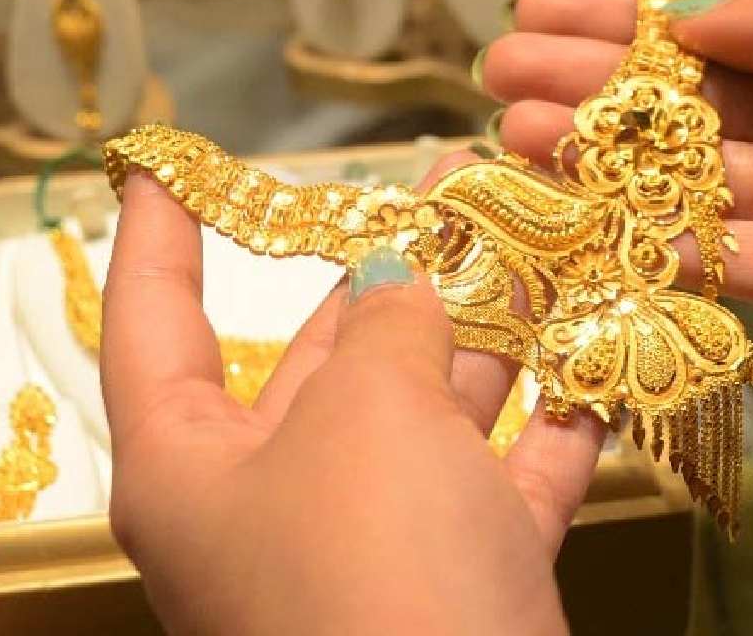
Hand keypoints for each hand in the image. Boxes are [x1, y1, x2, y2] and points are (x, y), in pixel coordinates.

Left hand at [101, 168, 603, 635]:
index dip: (160, 234)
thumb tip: (407, 277)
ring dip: (488, 327)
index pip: (153, 324)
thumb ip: (392, 324)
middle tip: (449, 178)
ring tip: (537, 228)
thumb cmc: (373, 574)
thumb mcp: (367, 415)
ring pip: (428, 417)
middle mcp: (272, 510)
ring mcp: (375, 556)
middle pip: (321, 362)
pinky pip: (507, 484)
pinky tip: (599, 349)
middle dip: (388, 267)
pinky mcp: (467, 591)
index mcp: (188, 469)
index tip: (166, 160)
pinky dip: (553, 420)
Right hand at [480, 0, 752, 533]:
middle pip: (720, 118)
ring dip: (631, 173)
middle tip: (504, 82)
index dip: (643, 23)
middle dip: (611, 96)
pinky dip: (703, 254)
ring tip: (530, 142)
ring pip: (731, 197)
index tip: (544, 10)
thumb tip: (696, 13)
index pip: (745, 37)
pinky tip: (621, 225)